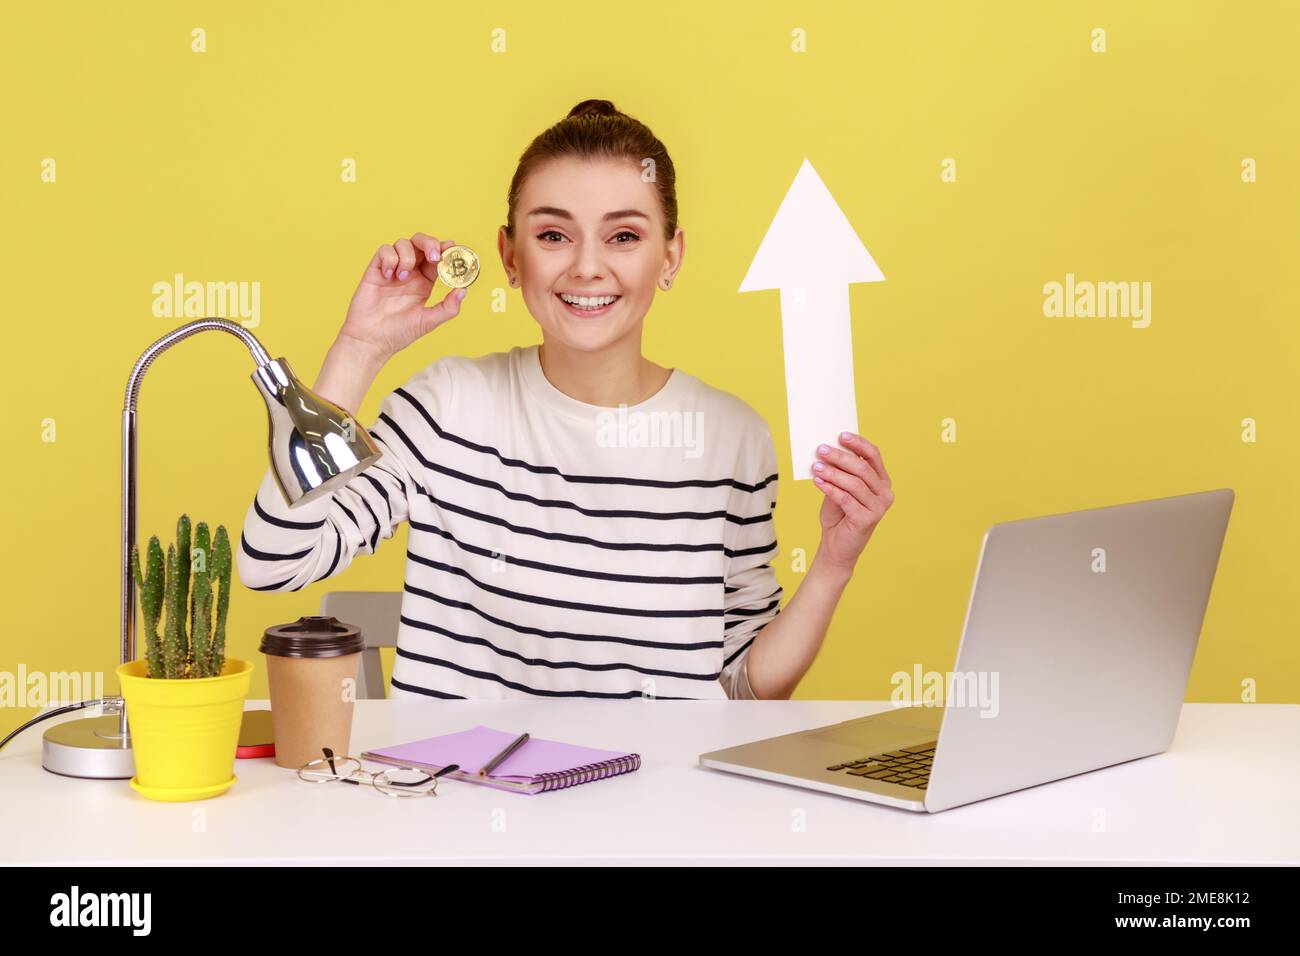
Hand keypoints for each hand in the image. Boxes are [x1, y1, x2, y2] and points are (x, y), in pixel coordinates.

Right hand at [337, 232, 468, 362]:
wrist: (372, 340)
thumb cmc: (399, 333)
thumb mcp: (429, 321)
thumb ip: (448, 307)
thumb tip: (463, 290)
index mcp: (425, 282)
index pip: (438, 258)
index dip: (445, 250)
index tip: (452, 249)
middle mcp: (410, 273)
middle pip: (421, 243)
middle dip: (430, 243)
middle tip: (434, 256)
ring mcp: (393, 269)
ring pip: (403, 243)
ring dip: (407, 256)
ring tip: (402, 277)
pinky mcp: (376, 269)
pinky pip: (384, 250)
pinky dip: (390, 258)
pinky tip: (389, 276)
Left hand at [810, 432, 893, 575]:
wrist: (836, 547)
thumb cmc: (838, 516)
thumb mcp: (839, 489)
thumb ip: (839, 472)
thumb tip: (828, 451)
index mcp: (882, 482)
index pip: (874, 456)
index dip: (858, 443)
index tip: (840, 435)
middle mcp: (885, 493)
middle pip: (862, 468)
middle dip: (840, 457)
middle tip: (821, 450)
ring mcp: (879, 507)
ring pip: (854, 483)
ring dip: (832, 473)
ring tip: (815, 467)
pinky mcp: (868, 519)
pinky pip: (846, 499)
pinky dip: (830, 488)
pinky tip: (818, 482)